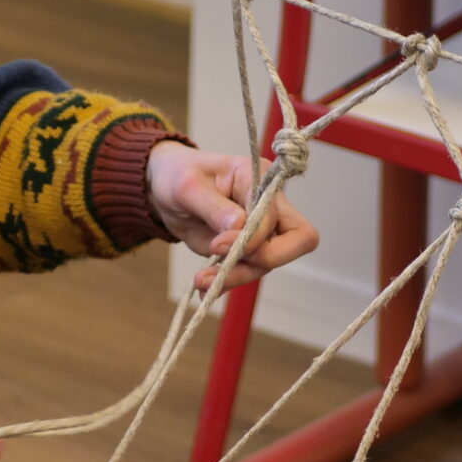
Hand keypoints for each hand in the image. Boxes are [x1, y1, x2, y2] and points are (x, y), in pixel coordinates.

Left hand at [145, 142, 318, 292]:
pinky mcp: (244, 249)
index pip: (276, 215)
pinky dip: (226, 282)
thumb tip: (240, 225)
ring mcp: (260, 230)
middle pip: (298, 240)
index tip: (216, 244)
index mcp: (259, 179)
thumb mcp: (187, 186)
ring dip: (236, 276)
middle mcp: (268, 205)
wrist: (163, 189)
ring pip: (267, 263)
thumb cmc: (178, 174)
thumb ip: (214, 206)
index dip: (253, 236)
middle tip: (225, 268)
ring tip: (201, 281)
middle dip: (265, 260)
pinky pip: (247, 271)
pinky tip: (204, 287)